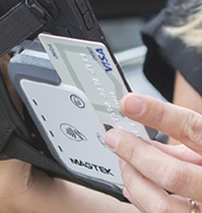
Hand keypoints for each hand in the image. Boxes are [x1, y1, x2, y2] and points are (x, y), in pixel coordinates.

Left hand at [105, 93, 201, 211]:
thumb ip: (180, 137)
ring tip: (123, 163)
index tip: (129, 103)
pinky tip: (132, 185)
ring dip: (134, 180)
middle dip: (136, 154)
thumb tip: (139, 130)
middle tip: (114, 138)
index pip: (192, 129)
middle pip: (173, 174)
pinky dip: (138, 198)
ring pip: (162, 205)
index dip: (158, 114)